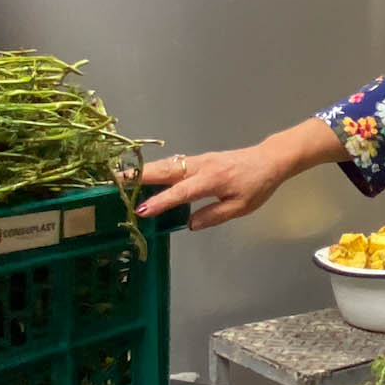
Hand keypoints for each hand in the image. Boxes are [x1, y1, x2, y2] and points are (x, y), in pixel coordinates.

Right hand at [135, 118, 346, 229]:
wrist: (269, 160)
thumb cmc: (257, 185)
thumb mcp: (241, 207)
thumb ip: (214, 216)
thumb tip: (189, 224)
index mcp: (212, 181)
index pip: (180, 193)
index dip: (160, 201)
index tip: (140, 210)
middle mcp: (201, 167)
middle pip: (166, 171)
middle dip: (140, 177)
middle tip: (116, 182)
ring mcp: (199, 160)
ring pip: (167, 164)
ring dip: (144, 170)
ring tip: (121, 177)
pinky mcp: (199, 159)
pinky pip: (174, 163)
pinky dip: (157, 168)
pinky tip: (145, 175)